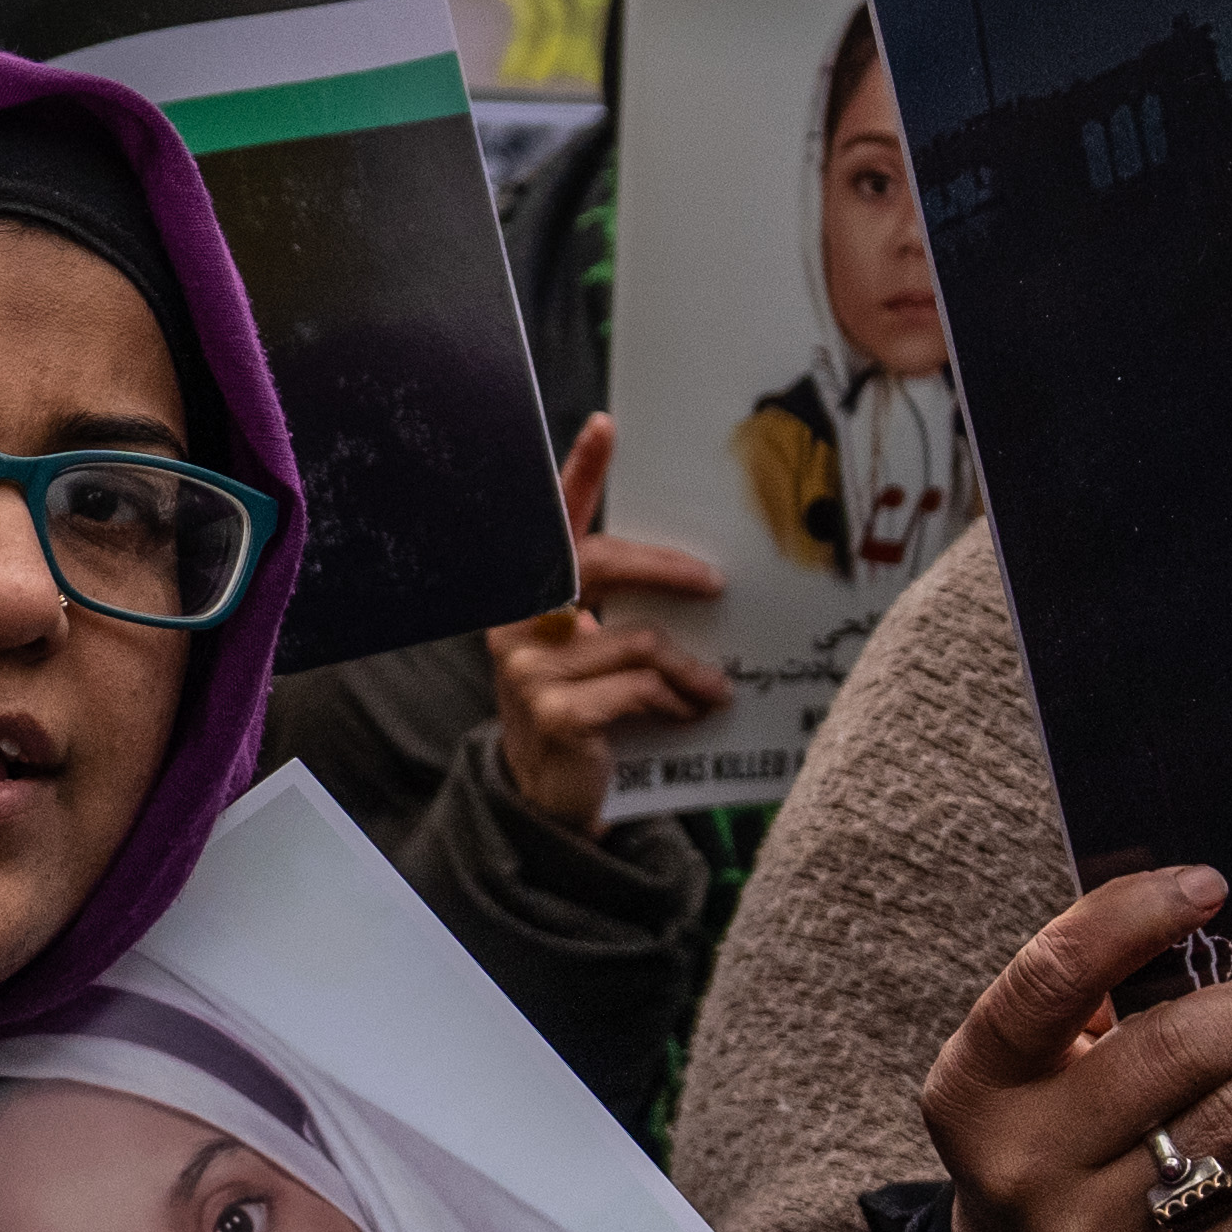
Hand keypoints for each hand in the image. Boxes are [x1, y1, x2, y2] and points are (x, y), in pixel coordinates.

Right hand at [484, 411, 733, 833]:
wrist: (550, 804)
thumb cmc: (584, 719)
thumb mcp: (595, 661)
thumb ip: (619, 620)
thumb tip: (697, 589)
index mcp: (527, 604)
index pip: (555, 528)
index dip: (578, 474)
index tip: (605, 427)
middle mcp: (517, 627)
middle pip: (597, 566)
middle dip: (663, 569)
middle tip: (715, 583)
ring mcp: (530, 671)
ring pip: (637, 639)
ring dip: (688, 668)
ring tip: (713, 689)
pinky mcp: (557, 712)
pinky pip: (640, 686)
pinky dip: (676, 700)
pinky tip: (688, 714)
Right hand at [918, 867, 1231, 1231]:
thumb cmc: (1050, 1130)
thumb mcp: (1029, 1062)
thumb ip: (1085, 988)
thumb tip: (1198, 902)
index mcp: (975, 1089)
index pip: (1054, 978)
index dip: (1135, 917)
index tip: (1207, 886)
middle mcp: (1020, 1167)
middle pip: (1168, 1053)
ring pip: (1230, 1122)